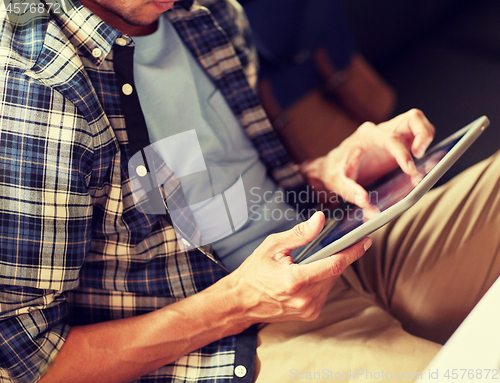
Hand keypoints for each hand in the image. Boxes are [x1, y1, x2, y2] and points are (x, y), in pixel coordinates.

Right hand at [227, 212, 370, 323]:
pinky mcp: (309, 314)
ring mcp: (308, 309)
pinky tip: (307, 275)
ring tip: (309, 262)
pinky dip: (321, 281)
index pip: (334, 265)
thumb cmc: (253, 272)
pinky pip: (325, 292)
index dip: (352, 252)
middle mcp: (305, 299)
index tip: (364, 241)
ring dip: (327, 270)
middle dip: (335, 257)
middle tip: (331, 245)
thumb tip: (319, 220)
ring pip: (331, 283)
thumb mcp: (273, 246)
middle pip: (334, 273)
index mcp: (295, 280)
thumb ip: (299, 234)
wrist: (240, 302)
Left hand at [301, 109, 434, 209]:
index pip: (391, 138)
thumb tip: (365, 203)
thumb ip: (350, 191)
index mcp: (366, 136)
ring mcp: (390, 134)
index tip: (410, 171)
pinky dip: (424, 144)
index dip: (403, 153)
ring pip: (417, 122)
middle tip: (420, 155)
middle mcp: (380, 131)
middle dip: (423, 133)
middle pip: (412, 118)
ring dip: (426, 137)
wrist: (331, 166)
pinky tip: (420, 163)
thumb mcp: (337, 182)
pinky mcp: (397, 143)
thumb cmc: (334, 171)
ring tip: (421, 158)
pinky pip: (416, 134)